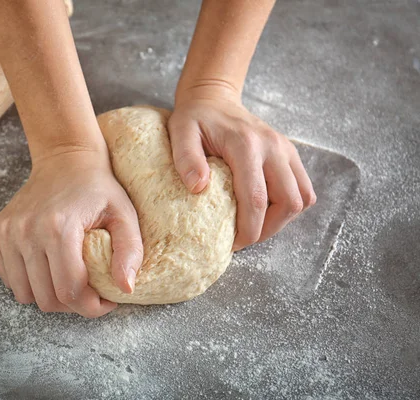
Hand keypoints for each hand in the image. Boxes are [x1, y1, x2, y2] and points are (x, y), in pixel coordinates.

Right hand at [0, 150, 142, 317]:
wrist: (65, 159)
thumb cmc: (99, 189)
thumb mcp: (125, 215)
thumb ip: (130, 252)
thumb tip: (125, 289)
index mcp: (58, 227)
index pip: (70, 291)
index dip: (91, 307)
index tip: (106, 301)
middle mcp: (27, 231)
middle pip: (47, 299)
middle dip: (73, 305)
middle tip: (89, 292)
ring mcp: (6, 232)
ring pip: (24, 294)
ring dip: (49, 296)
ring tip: (69, 281)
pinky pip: (9, 279)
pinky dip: (29, 282)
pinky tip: (49, 268)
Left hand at [168, 85, 315, 250]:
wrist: (214, 97)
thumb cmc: (195, 118)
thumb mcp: (180, 132)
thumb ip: (186, 158)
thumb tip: (199, 188)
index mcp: (246, 144)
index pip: (257, 197)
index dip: (248, 229)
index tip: (232, 244)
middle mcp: (273, 146)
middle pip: (288, 202)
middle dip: (268, 229)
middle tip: (244, 239)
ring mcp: (286, 150)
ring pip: (302, 198)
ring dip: (282, 220)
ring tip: (255, 227)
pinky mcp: (290, 154)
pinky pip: (303, 189)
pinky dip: (289, 206)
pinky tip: (266, 210)